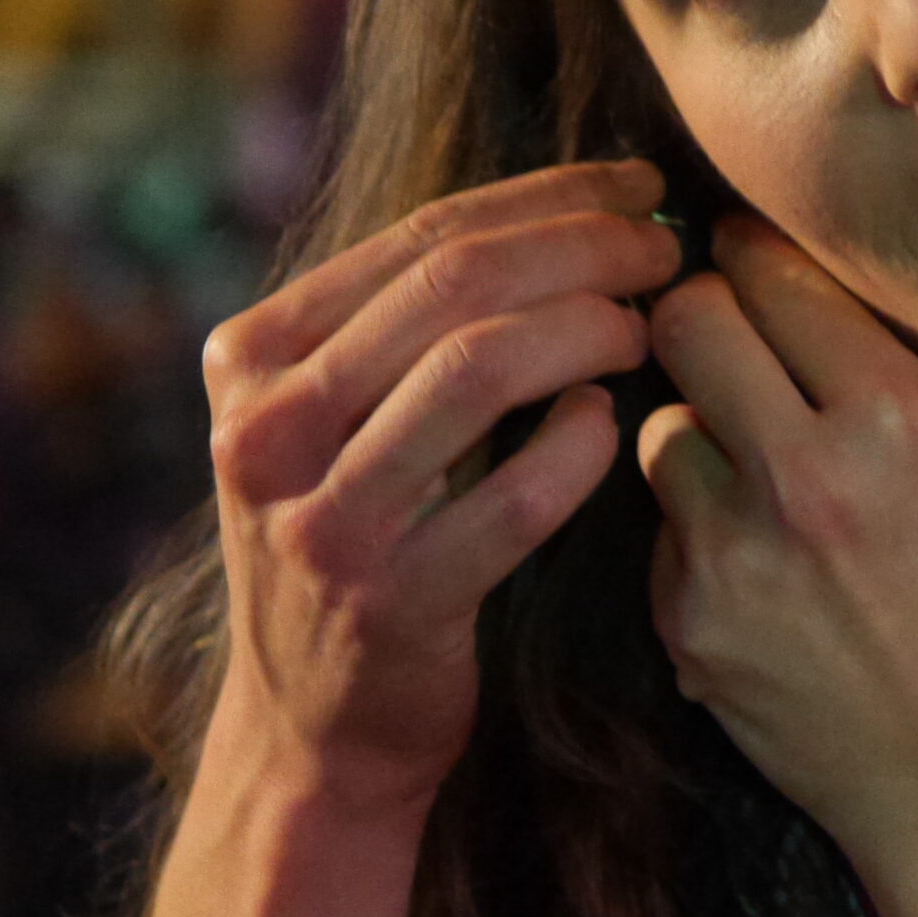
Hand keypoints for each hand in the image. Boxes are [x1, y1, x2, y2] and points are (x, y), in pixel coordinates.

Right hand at [197, 160, 681, 815]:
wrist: (313, 729)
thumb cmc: (360, 537)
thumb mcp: (334, 417)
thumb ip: (409, 320)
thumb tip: (575, 207)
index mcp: (251, 357)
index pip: (422, 235)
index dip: (548, 197)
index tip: (637, 188)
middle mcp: (267, 429)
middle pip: (455, 285)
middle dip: (583, 248)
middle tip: (666, 248)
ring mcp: (322, 519)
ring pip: (478, 369)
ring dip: (588, 328)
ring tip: (645, 328)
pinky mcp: (391, 603)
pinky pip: (516, 499)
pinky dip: (581, 447)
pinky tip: (614, 424)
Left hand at [639, 216, 917, 883]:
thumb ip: (891, 382)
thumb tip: (807, 292)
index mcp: (898, 418)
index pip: (775, 277)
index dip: (750, 253)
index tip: (742, 249)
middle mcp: (805, 472)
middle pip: (688, 322)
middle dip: (700, 314)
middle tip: (718, 328)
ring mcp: (732, 551)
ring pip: (658, 426)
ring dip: (694, 429)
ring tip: (745, 466)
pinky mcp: (684, 618)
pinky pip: (660, 526)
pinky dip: (694, 528)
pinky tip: (752, 564)